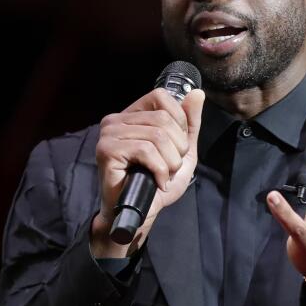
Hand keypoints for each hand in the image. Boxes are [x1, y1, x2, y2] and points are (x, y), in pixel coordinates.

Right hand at [90, 87, 204, 256]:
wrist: (141, 212)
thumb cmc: (157, 183)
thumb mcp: (182, 150)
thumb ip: (189, 123)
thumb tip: (197, 93)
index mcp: (132, 115)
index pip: (162, 97)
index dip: (179, 121)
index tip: (177, 146)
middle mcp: (116, 120)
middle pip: (163, 118)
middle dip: (178, 148)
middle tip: (170, 167)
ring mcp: (109, 134)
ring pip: (157, 135)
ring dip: (170, 162)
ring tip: (163, 175)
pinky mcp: (107, 151)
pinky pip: (146, 150)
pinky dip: (160, 170)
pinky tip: (156, 181)